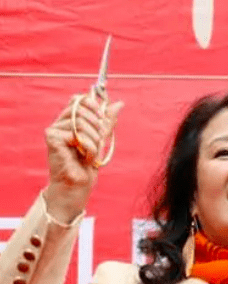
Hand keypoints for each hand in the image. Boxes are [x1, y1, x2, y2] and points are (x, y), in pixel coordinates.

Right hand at [43, 93, 122, 221]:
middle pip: (81, 110)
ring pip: (81, 122)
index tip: (102, 118)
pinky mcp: (52, 139)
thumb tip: (119, 103)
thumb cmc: (87, 162)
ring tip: (92, 154)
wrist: (79, 183)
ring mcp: (54, 130)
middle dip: (97, 127)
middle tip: (99, 142)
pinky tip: (86, 158)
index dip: (93, 105)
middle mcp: (59, 122)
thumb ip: (107, 120)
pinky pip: (78, 135)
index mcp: (69, 120)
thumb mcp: (101, 137)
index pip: (78, 99)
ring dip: (94, 140)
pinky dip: (89, 148)